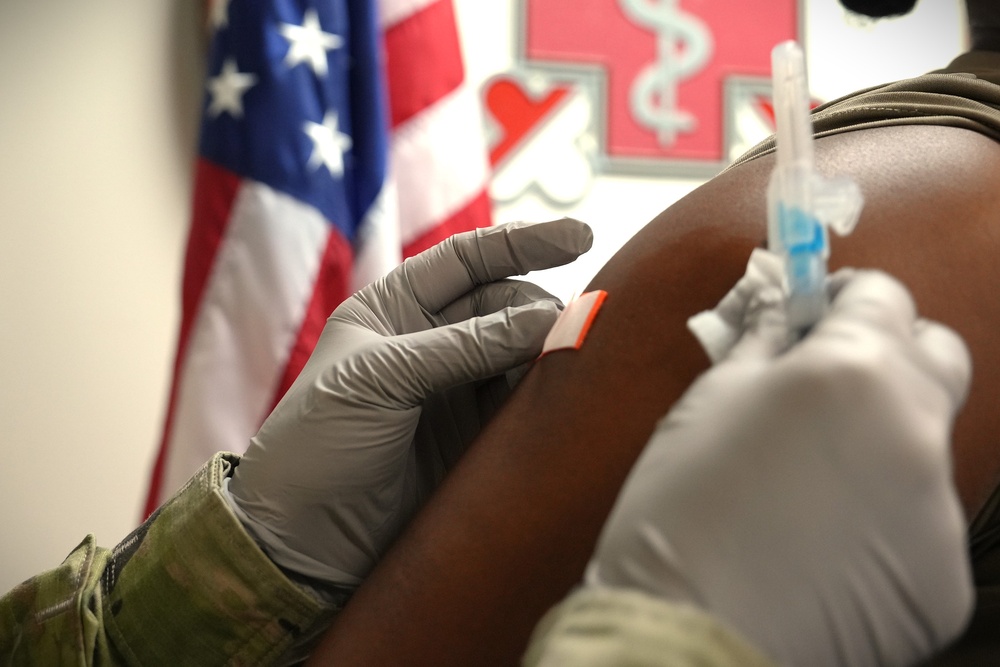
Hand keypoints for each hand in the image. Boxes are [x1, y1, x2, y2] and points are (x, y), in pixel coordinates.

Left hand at [227, 219, 592, 587]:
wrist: (301, 540)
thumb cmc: (317, 443)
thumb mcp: (380, 379)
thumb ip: (463, 346)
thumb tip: (546, 317)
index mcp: (393, 309)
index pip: (467, 260)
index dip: (522, 243)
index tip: (579, 237)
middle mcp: (428, 342)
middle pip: (503, 305)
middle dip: (536, 310)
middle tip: (566, 330)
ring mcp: (454, 390)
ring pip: (519, 353)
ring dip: (546, 353)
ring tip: (570, 359)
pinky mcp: (474, 437)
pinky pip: (521, 404)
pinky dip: (543, 396)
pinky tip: (560, 396)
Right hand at [586, 270, 972, 665]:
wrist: (683, 628)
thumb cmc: (679, 506)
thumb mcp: (711, 401)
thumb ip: (764, 343)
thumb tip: (780, 310)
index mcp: (854, 372)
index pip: (886, 297)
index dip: (848, 296)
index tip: (821, 310)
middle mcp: (915, 431)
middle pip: (934, 359)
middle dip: (888, 354)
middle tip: (827, 381)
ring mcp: (938, 511)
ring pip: (923, 447)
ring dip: (880, 443)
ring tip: (809, 481)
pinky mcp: (940, 579)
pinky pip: (920, 524)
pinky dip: (882, 520)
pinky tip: (824, 540)